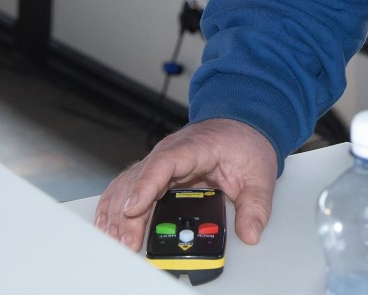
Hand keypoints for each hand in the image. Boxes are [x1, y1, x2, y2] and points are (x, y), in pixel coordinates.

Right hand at [93, 118, 276, 252]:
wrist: (240, 124)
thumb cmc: (244, 143)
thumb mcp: (259, 174)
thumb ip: (256, 205)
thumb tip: (250, 232)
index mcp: (193, 148)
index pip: (164, 164)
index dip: (146, 186)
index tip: (134, 209)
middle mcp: (168, 153)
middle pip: (139, 180)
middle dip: (128, 214)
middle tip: (127, 242)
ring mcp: (158, 162)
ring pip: (128, 185)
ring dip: (117, 212)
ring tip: (116, 240)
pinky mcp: (155, 173)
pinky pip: (128, 188)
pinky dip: (115, 206)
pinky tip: (108, 224)